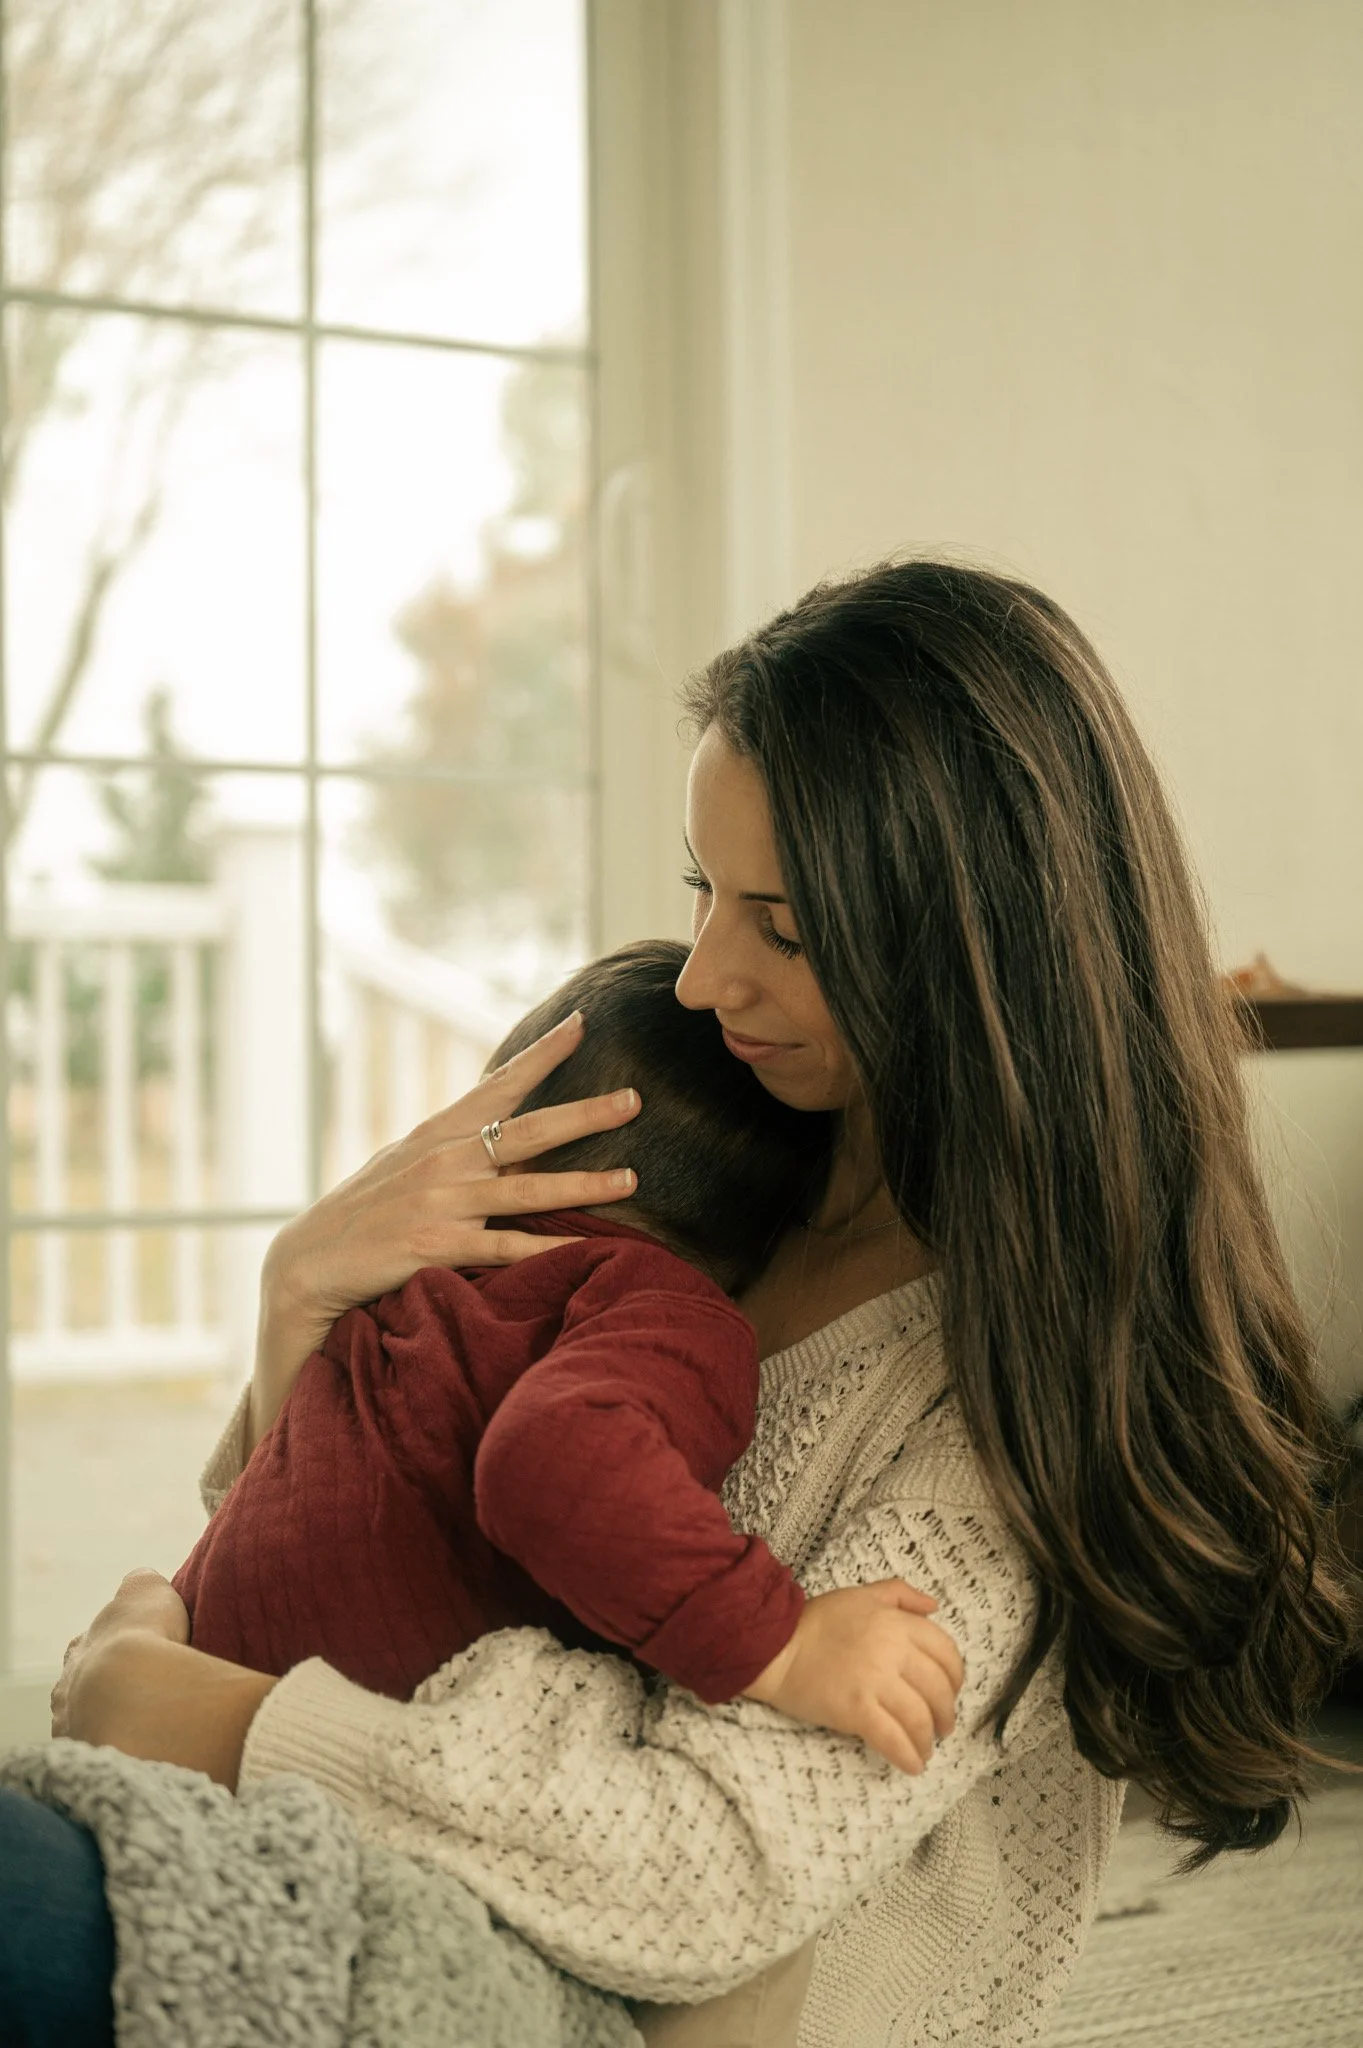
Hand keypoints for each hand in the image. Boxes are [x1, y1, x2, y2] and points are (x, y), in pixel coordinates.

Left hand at [51, 1569, 274, 1787]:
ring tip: (150, 1725)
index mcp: (79, 1651)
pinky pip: (108, 1756)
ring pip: (91, 1727)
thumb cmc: (142, 1637)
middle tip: (143, 1693)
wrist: (133, 1693)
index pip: (86, 1649)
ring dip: (115, 1725)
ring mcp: (74, 1729)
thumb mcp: (146, 1591)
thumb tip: (141, 1579)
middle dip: (107, 1692)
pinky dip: (126, 1751)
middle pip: (82, 1691)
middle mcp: (66, 1691)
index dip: (110, 1650)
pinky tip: (149, 1748)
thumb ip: (141, 1585)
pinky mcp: (92, 1763)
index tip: (134, 1653)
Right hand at [251, 1009, 641, 1447]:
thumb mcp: (405, 1162)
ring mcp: (441, 1203)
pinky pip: (503, 1248)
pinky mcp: (436, 1247)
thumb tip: (498, 1126)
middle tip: (634, 1099)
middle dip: (585, 1114)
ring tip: (631, 1179)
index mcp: (438, 1133)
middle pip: (529, 1130)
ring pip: (527, 1189)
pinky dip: (544, 1248)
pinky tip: (582, 1247)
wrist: (307, 1262)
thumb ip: (452, 1144)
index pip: (500, 1084)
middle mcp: (444, 1160)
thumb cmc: (363, 1213)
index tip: (581, 1022)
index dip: (542, 1054)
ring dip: (583, 1184)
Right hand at [741, 1579, 964, 1774]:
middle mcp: (892, 1651)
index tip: (951, 1692)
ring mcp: (875, 1682)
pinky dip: (908, 1756)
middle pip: (938, 1690)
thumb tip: (933, 1606)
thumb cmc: (817, 1621)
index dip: (955, 1677)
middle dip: (945, 1714)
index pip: (945, 1652)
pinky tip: (913, 1765)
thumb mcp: (861, 1595)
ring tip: (925, 1749)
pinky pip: (893, 1739)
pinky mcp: (856, 1711)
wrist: (775, 1647)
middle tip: (942, 1727)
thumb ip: (900, 1594)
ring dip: (928, 1740)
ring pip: (919, 1718)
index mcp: (896, 1623)